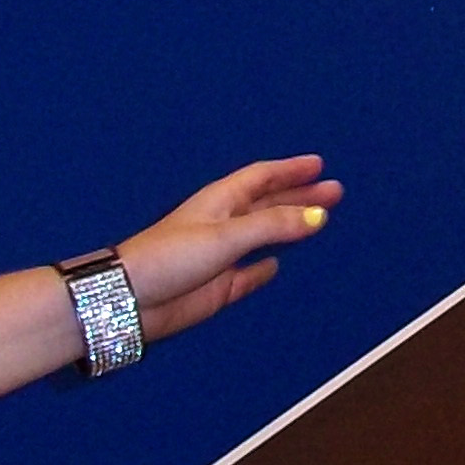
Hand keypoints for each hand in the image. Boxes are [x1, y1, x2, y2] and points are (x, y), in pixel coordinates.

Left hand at [115, 154, 341, 341]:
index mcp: (222, 201)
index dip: (290, 170)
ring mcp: (221, 256)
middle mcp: (223, 224)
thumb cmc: (170, 257)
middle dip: (300, 197)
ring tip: (316, 221)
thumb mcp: (227, 234)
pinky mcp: (218, 286)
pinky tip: (275, 266)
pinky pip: (248, 275)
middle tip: (334, 192)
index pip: (263, 177)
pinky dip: (263, 269)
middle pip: (269, 204)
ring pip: (263, 236)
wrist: (131, 299)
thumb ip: (273, 225)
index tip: (318, 165)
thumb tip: (318, 216)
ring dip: (288, 228)